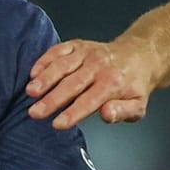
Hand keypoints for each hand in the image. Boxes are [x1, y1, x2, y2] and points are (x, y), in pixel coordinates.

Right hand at [26, 40, 154, 129]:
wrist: (139, 55)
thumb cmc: (134, 85)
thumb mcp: (138, 105)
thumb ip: (123, 112)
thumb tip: (106, 114)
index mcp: (113, 83)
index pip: (89, 100)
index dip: (73, 113)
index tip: (58, 124)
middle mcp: (98, 66)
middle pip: (72, 84)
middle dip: (52, 99)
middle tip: (35, 113)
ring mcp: (87, 53)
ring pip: (62, 65)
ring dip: (45, 78)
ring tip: (30, 92)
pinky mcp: (78, 45)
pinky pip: (59, 50)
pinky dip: (45, 60)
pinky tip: (33, 73)